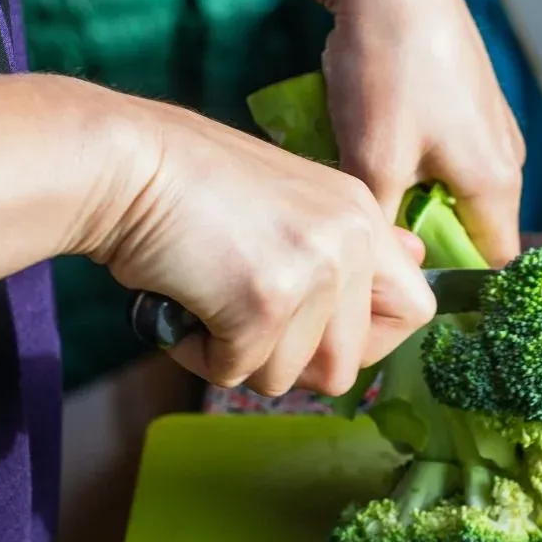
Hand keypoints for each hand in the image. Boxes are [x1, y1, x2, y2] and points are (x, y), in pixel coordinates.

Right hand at [89, 99, 434, 395]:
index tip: (319, 337)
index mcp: (360, 212)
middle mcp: (351, 239)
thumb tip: (414, 259)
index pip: (415, 308)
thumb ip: (346, 239)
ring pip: (288, 377)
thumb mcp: (290, 199)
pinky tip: (181, 301)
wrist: (126, 164)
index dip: (368, 342)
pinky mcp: (264, 301)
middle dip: (291, 364)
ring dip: (238, 357)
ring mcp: (313, 271)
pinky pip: (236, 371)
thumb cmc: (189, 183)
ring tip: (205, 300)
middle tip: (245, 326)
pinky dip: (198, 352)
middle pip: (349, 364)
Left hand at [145, 0, 523, 266]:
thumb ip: (383, 224)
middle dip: (408, 226)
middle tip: (355, 216)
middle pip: (459, 223)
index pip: (485, 263)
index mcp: (497, 182)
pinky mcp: (459, 92)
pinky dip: (397, 147)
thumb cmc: (387, 66)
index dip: (437, 274)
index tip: (385, 266)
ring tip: (351, 167)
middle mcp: (503, 155)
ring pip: (439, 181)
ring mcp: (485, 120)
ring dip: (397, 184)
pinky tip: (358, 125)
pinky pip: (431, 144)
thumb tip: (377, 267)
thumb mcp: (374, 160)